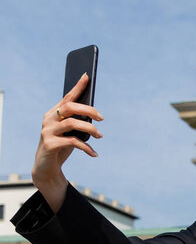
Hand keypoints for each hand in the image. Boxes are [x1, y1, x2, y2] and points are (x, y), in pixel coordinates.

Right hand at [32, 73, 103, 210]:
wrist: (46, 168)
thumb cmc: (61, 146)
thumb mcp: (71, 132)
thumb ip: (78, 122)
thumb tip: (95, 114)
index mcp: (54, 113)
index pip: (67, 97)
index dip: (77, 87)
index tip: (87, 76)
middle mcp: (48, 119)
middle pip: (70, 107)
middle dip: (89, 110)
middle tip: (102, 118)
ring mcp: (47, 131)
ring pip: (72, 123)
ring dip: (90, 129)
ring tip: (100, 136)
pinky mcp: (49, 145)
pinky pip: (72, 142)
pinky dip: (86, 147)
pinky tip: (94, 153)